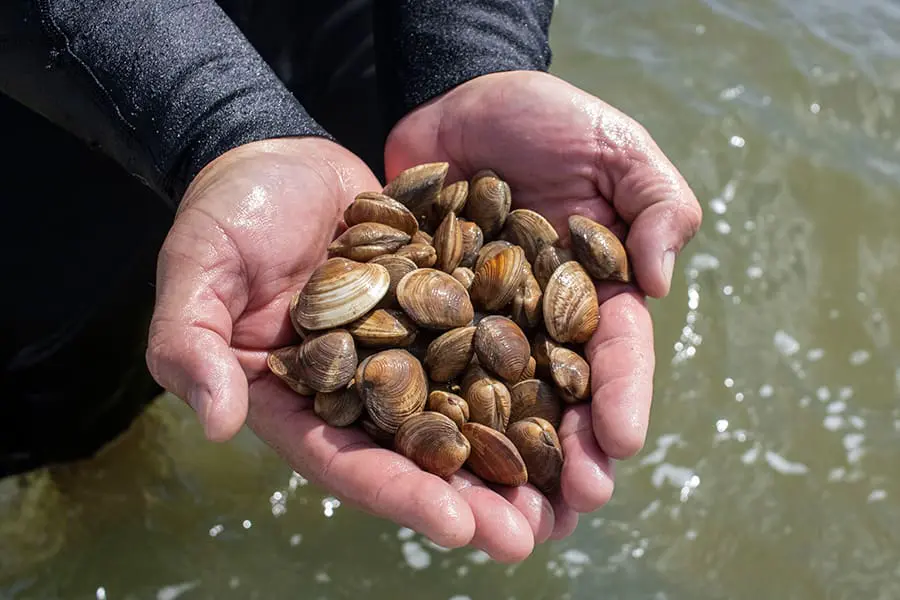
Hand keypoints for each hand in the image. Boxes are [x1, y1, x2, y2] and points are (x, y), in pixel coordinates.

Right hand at [144, 137, 559, 562]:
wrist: (277, 156)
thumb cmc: (225, 213)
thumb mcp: (195, 271)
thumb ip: (191, 343)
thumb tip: (215, 420)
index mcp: (296, 398)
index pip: (345, 459)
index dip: (398, 495)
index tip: (456, 528)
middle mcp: (356, 386)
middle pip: (415, 455)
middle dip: (471, 500)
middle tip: (529, 536)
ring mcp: (402, 349)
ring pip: (462, 413)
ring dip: (512, 456)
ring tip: (567, 495)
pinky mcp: (437, 309)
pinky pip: (484, 347)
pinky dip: (526, 377)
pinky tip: (574, 402)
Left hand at [385, 71, 702, 521]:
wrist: (457, 98)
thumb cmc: (545, 118)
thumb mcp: (615, 147)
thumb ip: (655, 204)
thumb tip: (660, 281)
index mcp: (592, 290)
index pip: (615, 352)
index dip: (621, 396)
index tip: (621, 444)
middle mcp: (535, 320)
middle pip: (554, 401)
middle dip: (563, 458)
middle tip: (564, 513)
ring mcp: (475, 323)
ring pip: (488, 404)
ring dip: (495, 465)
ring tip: (497, 521)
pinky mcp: (418, 315)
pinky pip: (418, 369)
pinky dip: (422, 416)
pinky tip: (420, 464)